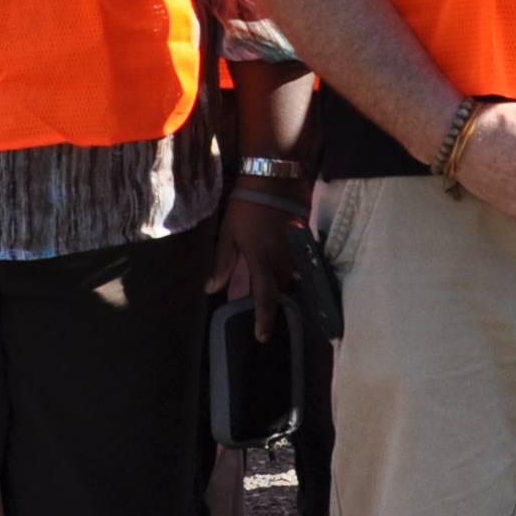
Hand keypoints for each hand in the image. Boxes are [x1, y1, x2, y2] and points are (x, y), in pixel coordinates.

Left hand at [216, 192, 306, 339]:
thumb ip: (223, 264)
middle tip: (260, 302)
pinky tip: (280, 261)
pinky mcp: (305, 241)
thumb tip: (211, 289)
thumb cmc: (246, 206)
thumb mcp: (228, 234)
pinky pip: (298, 263)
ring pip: (290, 277)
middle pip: (279, 290)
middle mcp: (283, 261)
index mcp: (262, 262)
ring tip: (269, 279)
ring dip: (280, 280)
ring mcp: (297, 251)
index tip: (261, 336)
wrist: (275, 179)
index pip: (265, 299)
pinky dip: (289, 267)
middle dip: (271, 297)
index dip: (264, 320)